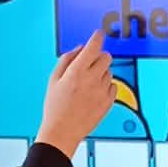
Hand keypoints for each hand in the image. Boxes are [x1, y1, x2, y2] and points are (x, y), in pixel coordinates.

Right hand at [36, 28, 113, 158]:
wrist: (62, 132)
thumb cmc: (55, 107)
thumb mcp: (54, 79)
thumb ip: (67, 59)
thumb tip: (80, 48)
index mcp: (76, 71)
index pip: (93, 46)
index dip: (97, 37)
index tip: (98, 34)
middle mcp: (91, 79)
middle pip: (106, 57)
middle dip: (98, 57)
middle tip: (90, 64)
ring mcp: (102, 91)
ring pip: (109, 72)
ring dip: (101, 73)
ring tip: (87, 85)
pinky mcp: (108, 102)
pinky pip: (113, 86)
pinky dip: (105, 86)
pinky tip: (93, 94)